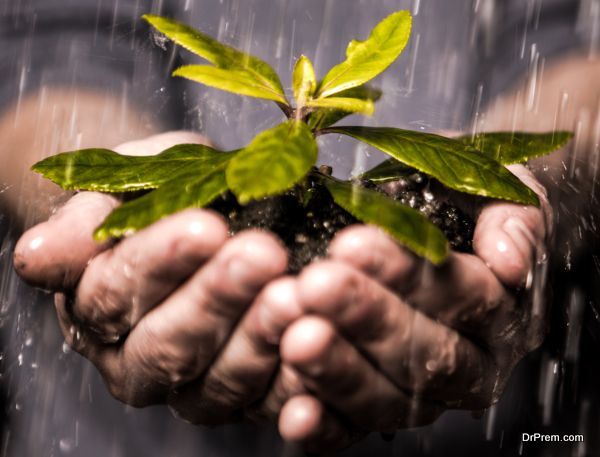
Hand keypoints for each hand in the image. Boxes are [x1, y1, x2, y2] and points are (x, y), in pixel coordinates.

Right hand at [13, 132, 304, 424]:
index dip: (161, 261)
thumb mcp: (122, 191)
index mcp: (96, 311)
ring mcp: (189, 388)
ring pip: (218, 380)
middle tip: (262, 255)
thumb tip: (38, 256)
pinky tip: (319, 344)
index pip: (120, 291)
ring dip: (259, 339)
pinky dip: (293, 381)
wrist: (202, 218)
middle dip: (217, 297)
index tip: (206, 226)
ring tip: (295, 295)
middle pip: (169, 343)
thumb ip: (85, 223)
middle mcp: (135, 361)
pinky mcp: (240, 401)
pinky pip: (266, 402)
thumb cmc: (160, 198)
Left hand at [276, 165, 550, 451]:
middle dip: (367, 318)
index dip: (408, 273)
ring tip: (296, 337)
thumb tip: (509, 258)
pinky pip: (353, 431)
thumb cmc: (466, 214)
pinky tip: (294, 411)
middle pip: (426, 354)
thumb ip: (515, 221)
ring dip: (340, 370)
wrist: (450, 236)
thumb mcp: (499, 197)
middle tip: (317, 285)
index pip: (465, 296)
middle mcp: (471, 365)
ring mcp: (424, 397)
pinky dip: (325, 427)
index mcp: (504, 314)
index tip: (351, 244)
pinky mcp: (377, 412)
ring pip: (388, 397)